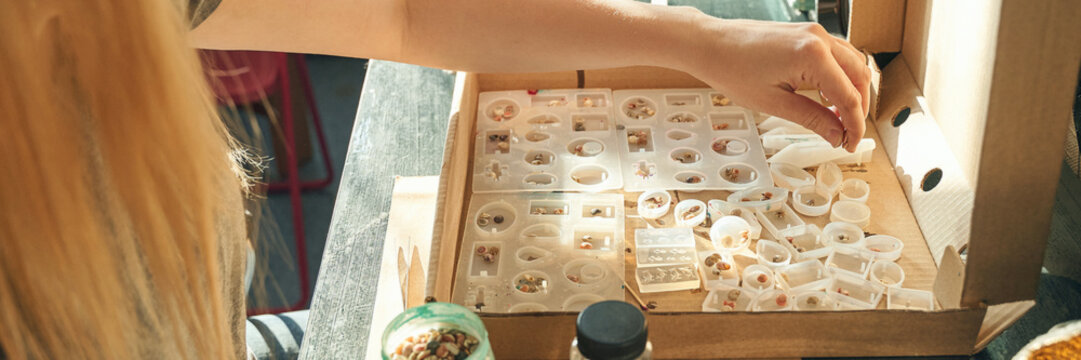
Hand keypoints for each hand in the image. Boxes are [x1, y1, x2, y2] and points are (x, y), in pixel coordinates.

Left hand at [682, 18, 870, 151]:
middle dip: (858, 108)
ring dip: (853, 90)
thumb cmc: (732, 70)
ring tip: (839, 118)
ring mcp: (815, 32)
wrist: (710, 44)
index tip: (850, 145)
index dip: (854, 125)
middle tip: (847, 135)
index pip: (848, 96)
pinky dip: (841, 75)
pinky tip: (828, 96)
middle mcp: (820, 38)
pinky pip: (837, 54)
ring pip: (852, 63)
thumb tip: (837, 135)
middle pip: (859, 77)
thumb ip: (812, 119)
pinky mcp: (807, 33)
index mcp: (813, 56)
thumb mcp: (773, 103)